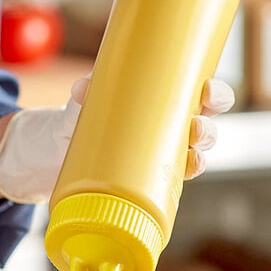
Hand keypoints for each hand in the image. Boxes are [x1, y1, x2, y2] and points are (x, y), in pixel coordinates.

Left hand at [0, 76, 233, 203]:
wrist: (55, 154)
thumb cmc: (78, 120)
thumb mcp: (80, 105)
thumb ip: (83, 95)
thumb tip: (84, 88)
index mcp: (162, 102)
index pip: (200, 94)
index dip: (215, 94)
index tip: (208, 90)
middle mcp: (168, 129)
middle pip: (205, 128)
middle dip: (209, 129)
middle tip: (195, 127)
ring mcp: (159, 157)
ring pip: (194, 156)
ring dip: (200, 157)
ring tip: (190, 157)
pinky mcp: (147, 181)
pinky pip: (172, 182)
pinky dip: (179, 182)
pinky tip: (177, 183)